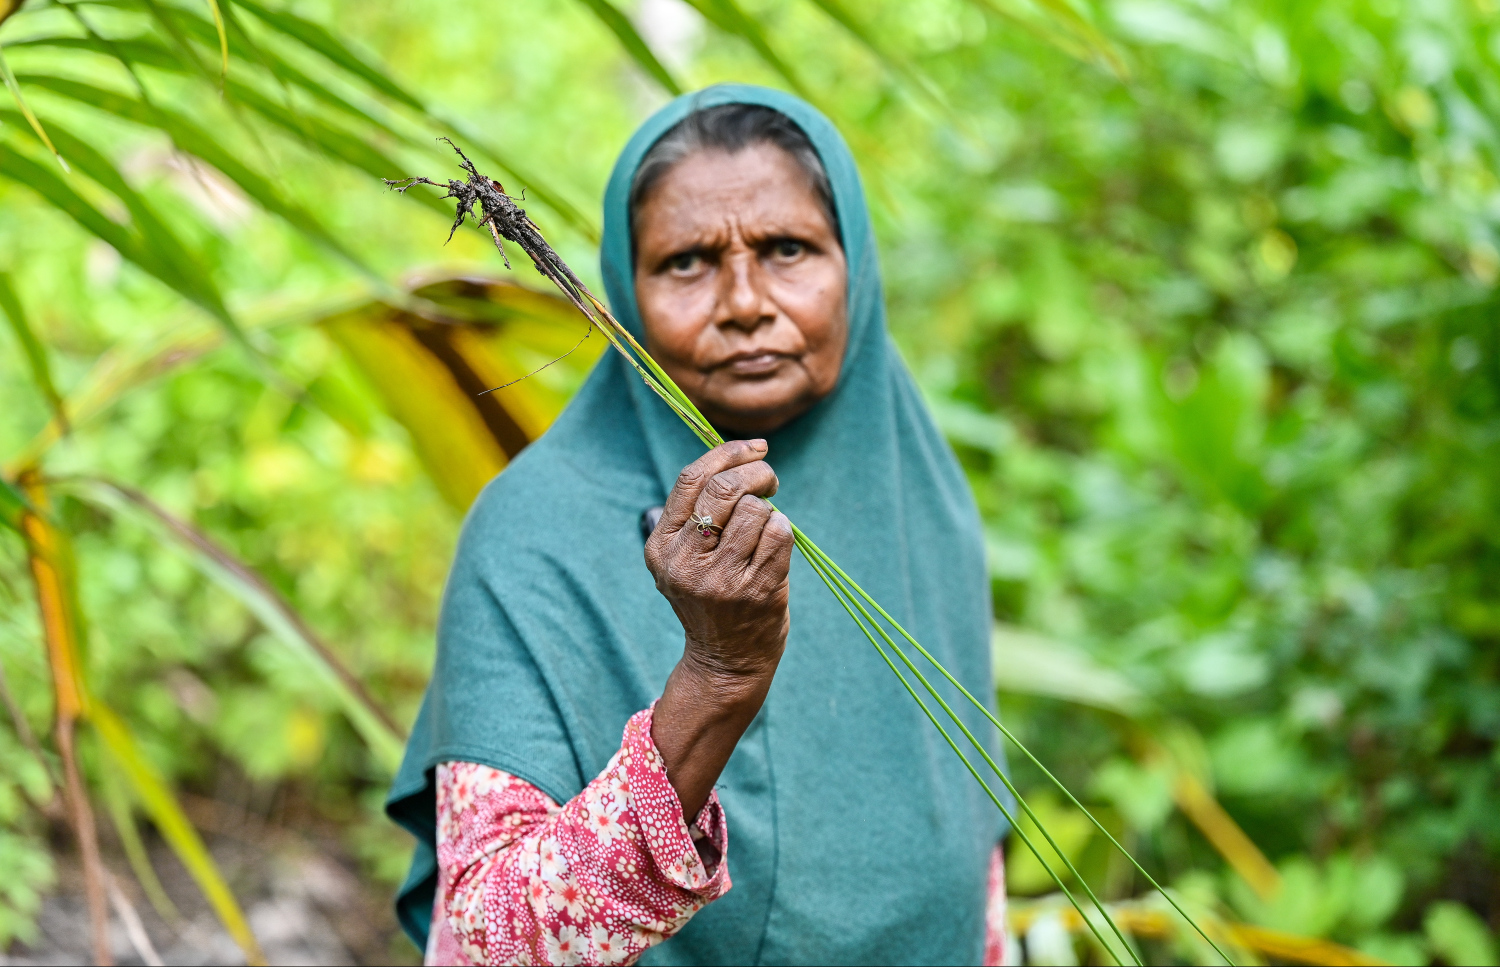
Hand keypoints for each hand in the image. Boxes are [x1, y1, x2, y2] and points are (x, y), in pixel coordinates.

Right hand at [645, 440, 794, 818]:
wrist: (725, 663)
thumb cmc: (712, 599)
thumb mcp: (684, 559)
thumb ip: (697, 513)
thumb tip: (741, 452)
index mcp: (660, 547)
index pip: (692, 480)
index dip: (728, 453)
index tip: (755, 448)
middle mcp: (685, 563)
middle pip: (726, 489)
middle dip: (757, 473)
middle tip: (770, 480)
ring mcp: (721, 580)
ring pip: (757, 510)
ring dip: (770, 513)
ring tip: (764, 535)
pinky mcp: (756, 592)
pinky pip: (780, 534)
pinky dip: (784, 533)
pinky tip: (775, 552)